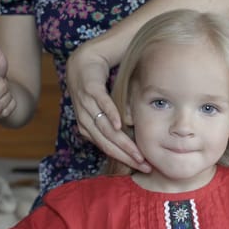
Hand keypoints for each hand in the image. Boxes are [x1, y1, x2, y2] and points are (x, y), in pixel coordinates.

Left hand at [66, 47, 149, 171]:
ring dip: (123, 142)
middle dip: (126, 156)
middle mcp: (85, 119)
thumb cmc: (97, 87)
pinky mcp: (90, 89)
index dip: (124, 159)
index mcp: (87, 127)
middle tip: (144, 165)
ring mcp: (86, 104)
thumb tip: (133, 137)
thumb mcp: (104, 108)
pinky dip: (111, 115)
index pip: (107, 148)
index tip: (142, 167)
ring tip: (138, 152)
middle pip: (107, 143)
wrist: (85, 61)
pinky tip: (120, 124)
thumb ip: (114, 122)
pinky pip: (102, 104)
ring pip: (106, 128)